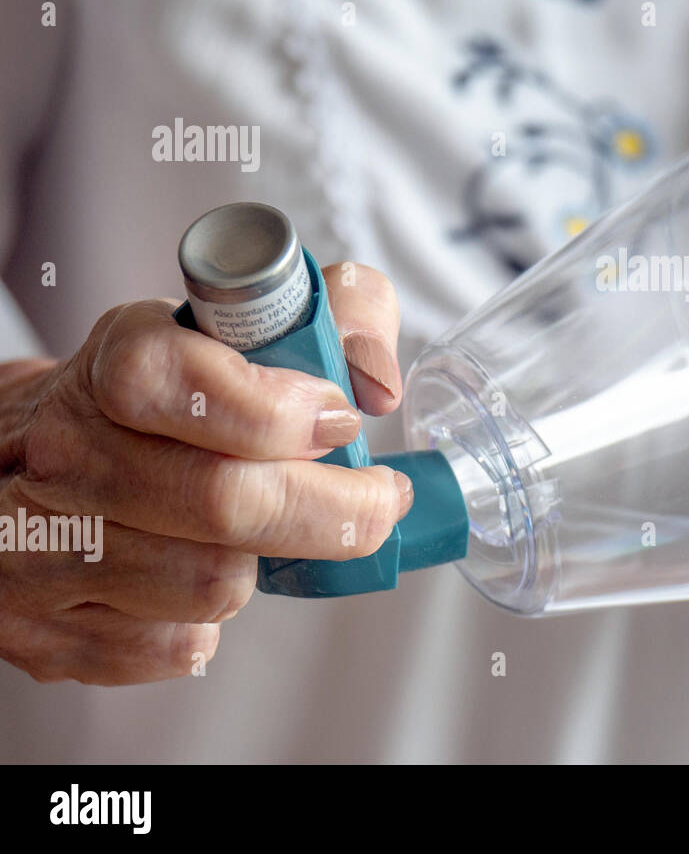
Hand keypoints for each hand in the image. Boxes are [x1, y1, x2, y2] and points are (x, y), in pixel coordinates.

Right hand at [0, 262, 408, 684]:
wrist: (36, 459)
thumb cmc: (172, 398)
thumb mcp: (248, 329)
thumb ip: (338, 317)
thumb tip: (377, 382)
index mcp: (117, 362)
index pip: (178, 384)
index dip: (276, 412)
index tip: (341, 422)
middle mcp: (63, 451)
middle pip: (222, 502)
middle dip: (334, 512)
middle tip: (377, 502)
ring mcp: (40, 545)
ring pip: (210, 584)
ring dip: (261, 565)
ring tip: (256, 533)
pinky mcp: (44, 628)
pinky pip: (175, 647)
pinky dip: (209, 621)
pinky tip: (199, 573)